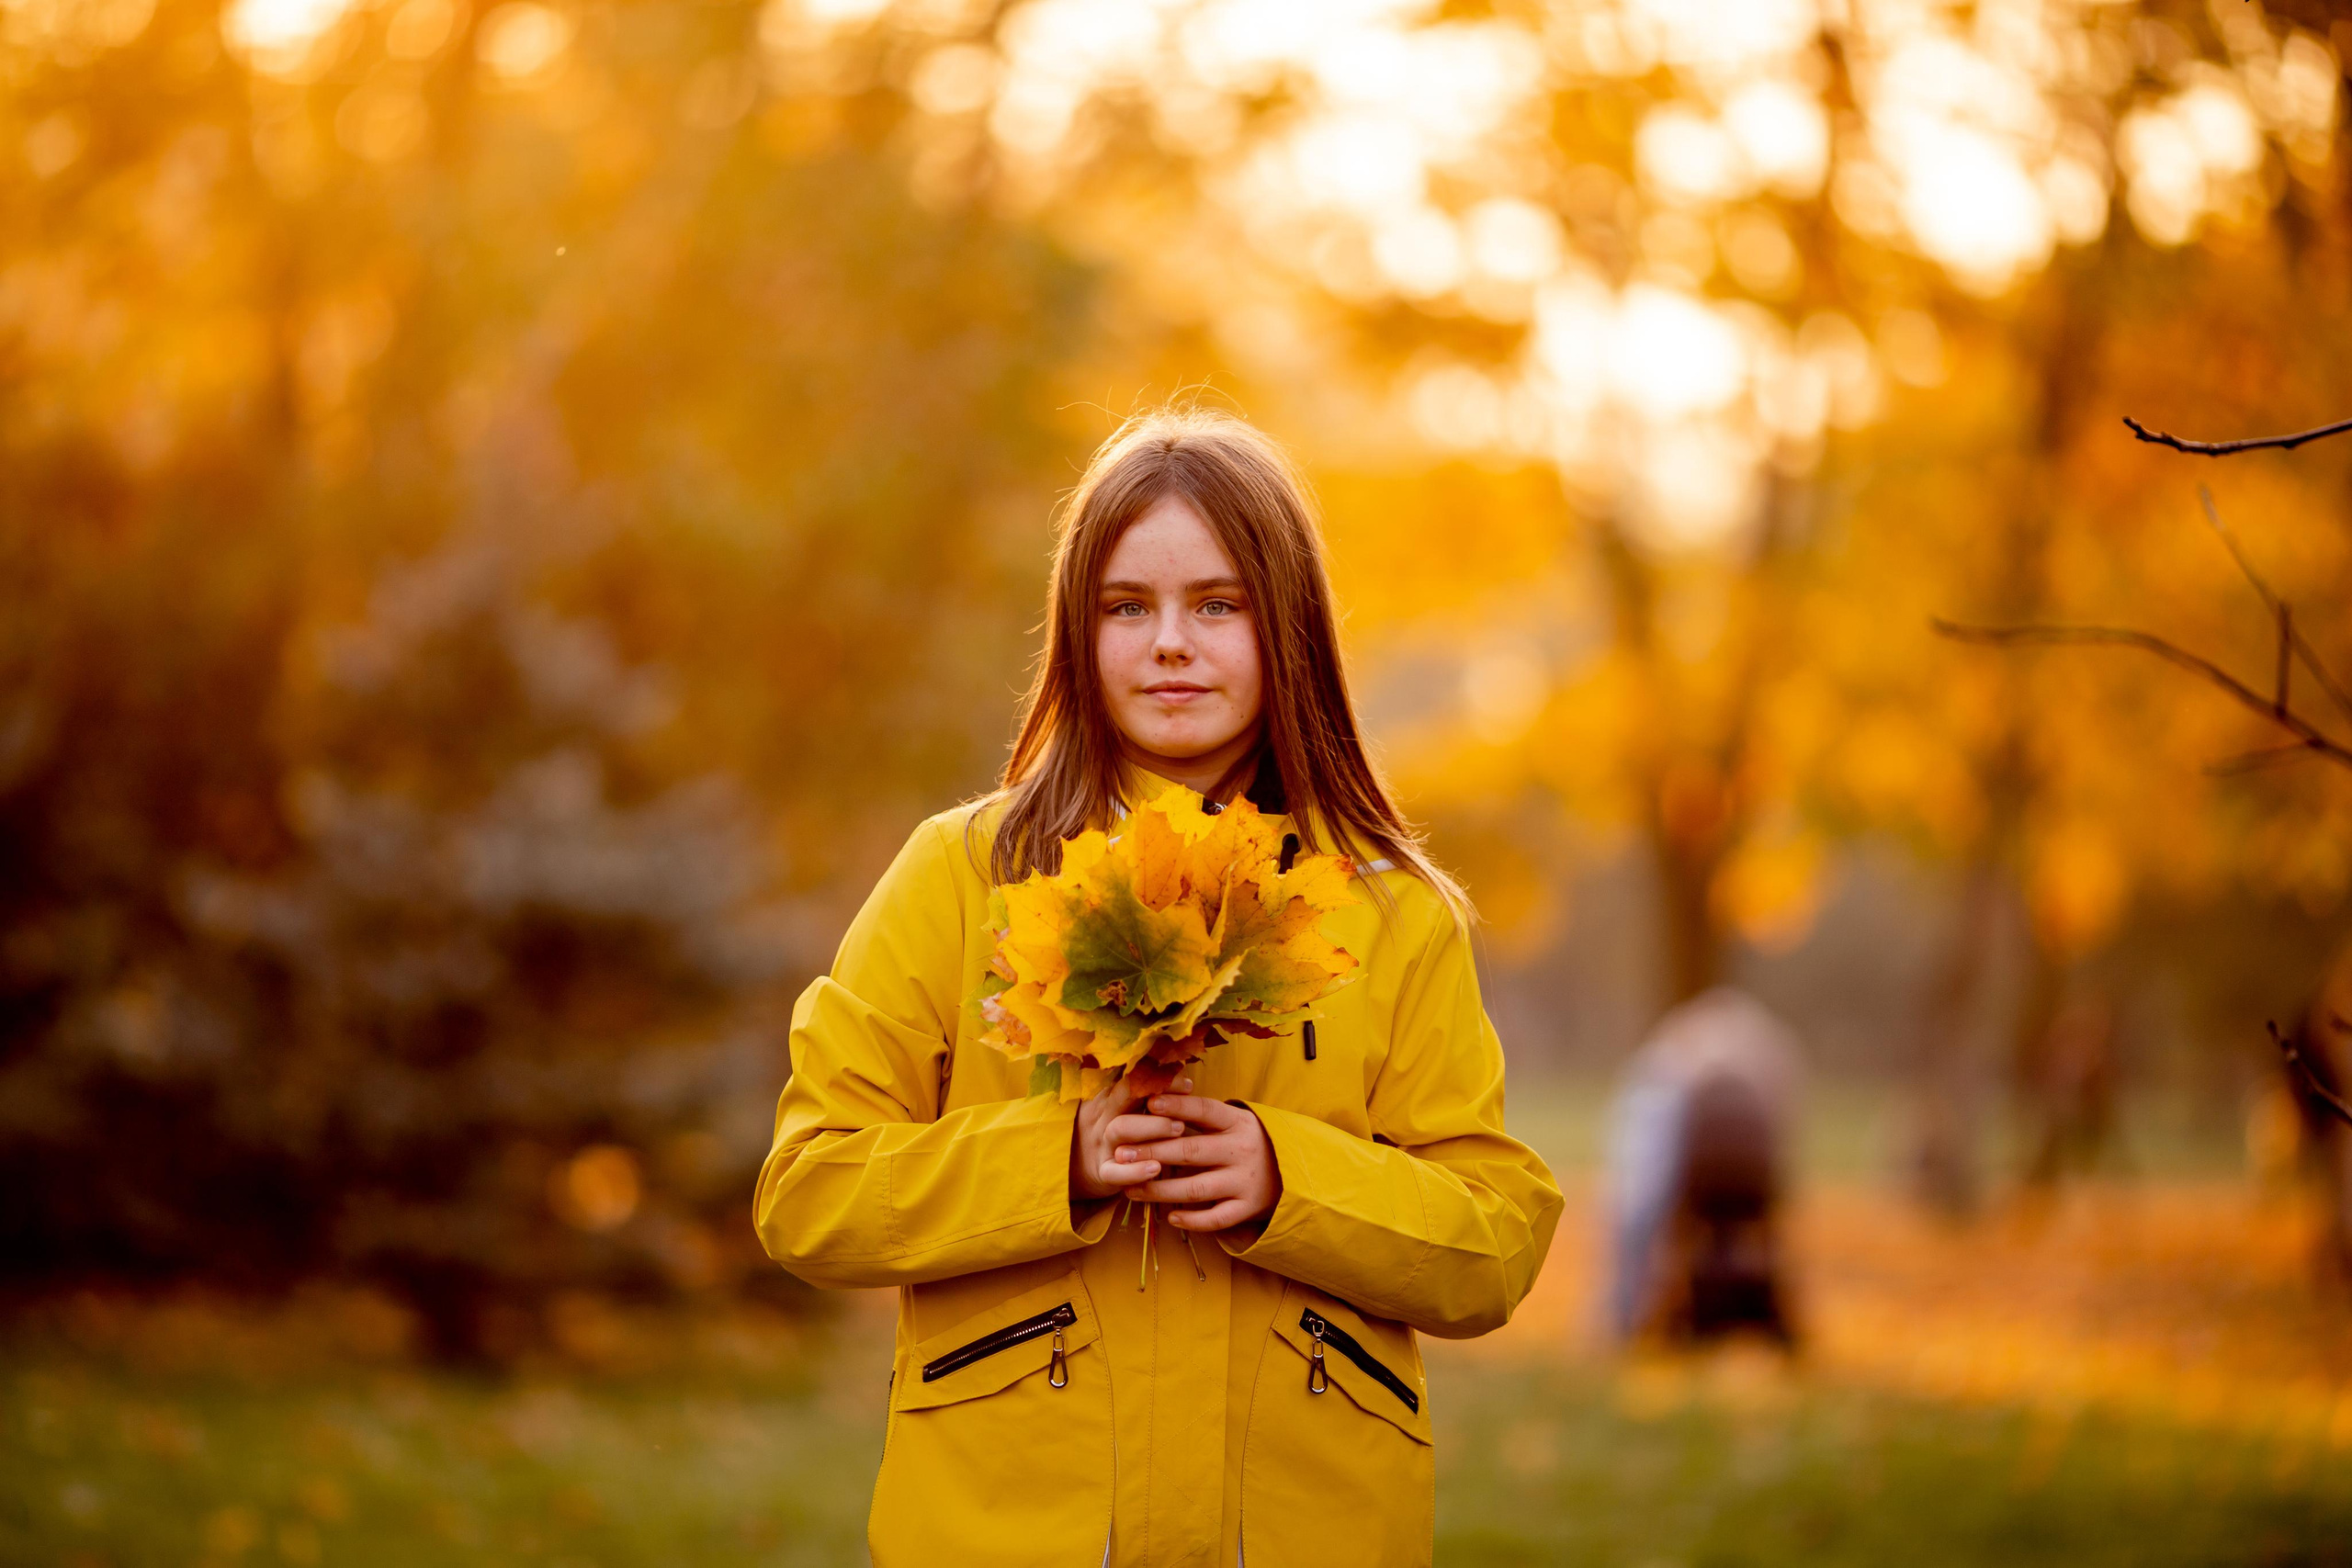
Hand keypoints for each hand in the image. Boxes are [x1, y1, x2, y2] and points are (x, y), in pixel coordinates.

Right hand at [1070, 1072, 1193, 1201]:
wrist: (1075, 1169)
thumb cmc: (1114, 1133)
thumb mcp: (1122, 1110)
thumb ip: (1146, 1096)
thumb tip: (1184, 1076)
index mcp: (1111, 1097)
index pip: (1134, 1079)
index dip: (1161, 1078)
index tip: (1188, 1084)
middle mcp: (1104, 1116)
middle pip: (1125, 1096)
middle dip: (1157, 1096)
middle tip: (1185, 1106)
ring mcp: (1101, 1144)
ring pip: (1121, 1129)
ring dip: (1152, 1127)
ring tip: (1179, 1130)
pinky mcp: (1102, 1172)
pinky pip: (1115, 1172)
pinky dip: (1135, 1171)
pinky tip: (1156, 1169)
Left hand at [1123, 1095, 1281, 1232]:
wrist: (1290, 1174)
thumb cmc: (1245, 1142)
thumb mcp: (1232, 1121)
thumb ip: (1198, 1113)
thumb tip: (1154, 1096)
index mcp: (1237, 1122)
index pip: (1204, 1110)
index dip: (1177, 1106)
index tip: (1149, 1103)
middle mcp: (1241, 1150)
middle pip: (1190, 1151)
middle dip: (1151, 1153)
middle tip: (1121, 1155)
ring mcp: (1244, 1181)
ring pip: (1195, 1189)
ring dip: (1159, 1190)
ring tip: (1131, 1189)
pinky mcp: (1246, 1208)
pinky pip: (1215, 1218)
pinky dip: (1191, 1220)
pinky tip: (1169, 1217)